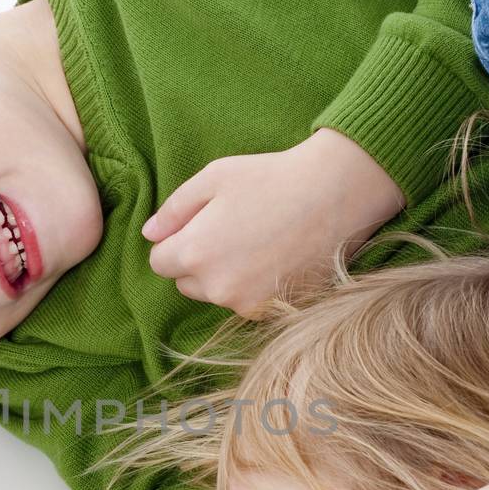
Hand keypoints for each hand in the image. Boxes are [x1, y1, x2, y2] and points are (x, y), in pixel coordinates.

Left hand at [141, 128, 405, 317]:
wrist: (338, 194)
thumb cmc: (273, 178)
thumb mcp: (214, 178)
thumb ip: (174, 209)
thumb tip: (150, 235)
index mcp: (194, 252)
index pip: (159, 262)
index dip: (176, 241)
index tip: (202, 224)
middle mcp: (217, 287)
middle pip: (187, 284)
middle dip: (199, 262)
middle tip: (232, 231)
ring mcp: (248, 304)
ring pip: (219, 295)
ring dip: (227, 276)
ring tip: (259, 242)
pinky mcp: (276, 311)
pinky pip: (249, 303)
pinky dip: (256, 287)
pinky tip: (276, 258)